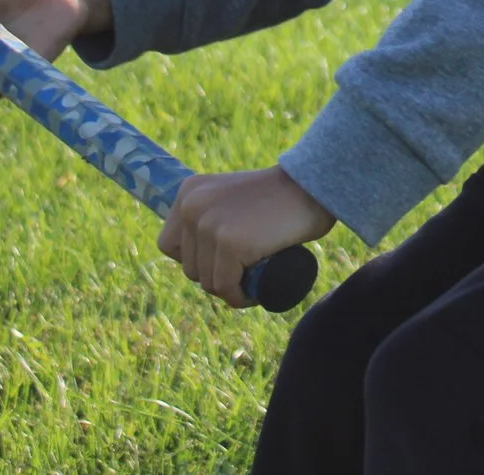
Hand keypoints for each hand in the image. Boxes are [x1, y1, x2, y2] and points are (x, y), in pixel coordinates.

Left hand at [160, 167, 336, 308]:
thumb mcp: (231, 194)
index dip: (196, 259)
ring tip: (254, 278)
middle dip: (216, 275)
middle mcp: (192, 206)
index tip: (223, 259)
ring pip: (207, 282)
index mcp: (189, 192)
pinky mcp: (229, 244)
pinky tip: (254, 293)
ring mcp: (209, 225)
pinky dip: (240, 297)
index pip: (170, 245)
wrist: (312, 186)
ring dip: (230, 288)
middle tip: (246, 269)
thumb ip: (212, 208)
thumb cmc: (280, 195)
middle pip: (190, 268)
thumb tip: (195, 249)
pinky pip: (225, 288)